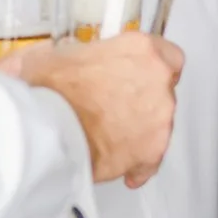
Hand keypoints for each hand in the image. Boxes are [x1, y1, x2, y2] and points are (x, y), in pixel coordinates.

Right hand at [3, 32, 182, 188]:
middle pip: (163, 91)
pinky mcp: (152, 151)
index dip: (152, 69)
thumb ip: (66, 55)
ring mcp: (160, 117)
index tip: (139, 76)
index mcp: (141, 49)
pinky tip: (121, 168)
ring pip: (158, 126)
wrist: (48, 128)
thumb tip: (49, 58)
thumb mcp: (52, 55)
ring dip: (138, 131)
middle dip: (142, 100)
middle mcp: (159, 80)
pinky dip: (137, 165)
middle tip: (113, 108)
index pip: (169, 55)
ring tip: (109, 140)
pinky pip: (150, 160)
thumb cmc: (50, 89)